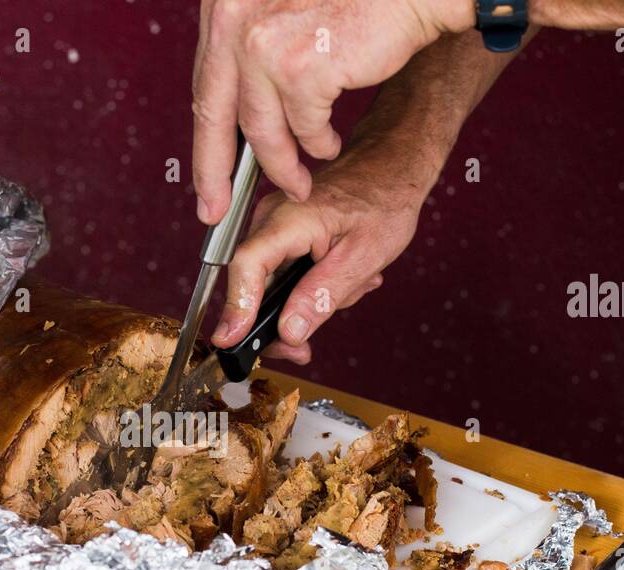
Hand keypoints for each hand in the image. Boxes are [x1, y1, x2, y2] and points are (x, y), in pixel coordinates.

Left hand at [192, 0, 473, 222]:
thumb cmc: (353, 2)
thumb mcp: (280, 13)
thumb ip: (250, 50)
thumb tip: (230, 113)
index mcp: (224, 6)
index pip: (206, 88)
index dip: (205, 141)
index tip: (206, 181)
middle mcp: (234, 21)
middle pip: (216, 114)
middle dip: (216, 173)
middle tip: (216, 211)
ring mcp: (266, 45)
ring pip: (262, 132)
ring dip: (282, 167)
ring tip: (298, 185)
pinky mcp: (302, 69)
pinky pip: (305, 130)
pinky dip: (319, 145)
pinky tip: (329, 145)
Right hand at [210, 139, 428, 364]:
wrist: (392, 165)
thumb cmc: (385, 197)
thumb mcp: (363, 256)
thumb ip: (322, 295)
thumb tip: (289, 331)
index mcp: (288, 219)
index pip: (247, 266)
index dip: (237, 307)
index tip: (231, 341)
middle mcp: (270, 221)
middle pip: (253, 286)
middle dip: (279, 322)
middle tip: (303, 350)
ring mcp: (273, 229)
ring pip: (270, 287)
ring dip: (306, 302)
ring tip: (350, 289)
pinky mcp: (282, 237)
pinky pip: (283, 277)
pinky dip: (310, 288)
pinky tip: (342, 280)